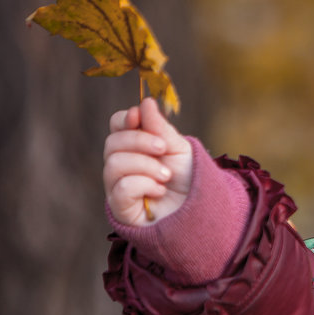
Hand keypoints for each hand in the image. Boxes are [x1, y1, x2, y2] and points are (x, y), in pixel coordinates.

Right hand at [103, 97, 192, 224]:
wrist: (201, 211)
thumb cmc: (189, 180)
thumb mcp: (179, 149)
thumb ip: (161, 129)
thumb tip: (145, 103)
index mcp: (134, 147)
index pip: (116, 126)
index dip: (125, 119)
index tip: (139, 116)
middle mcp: (121, 166)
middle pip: (112, 143)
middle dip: (140, 141)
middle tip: (163, 149)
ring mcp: (117, 188)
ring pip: (114, 164)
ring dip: (146, 165)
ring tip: (166, 176)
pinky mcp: (120, 209)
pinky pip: (121, 188)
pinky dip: (144, 184)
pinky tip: (159, 190)